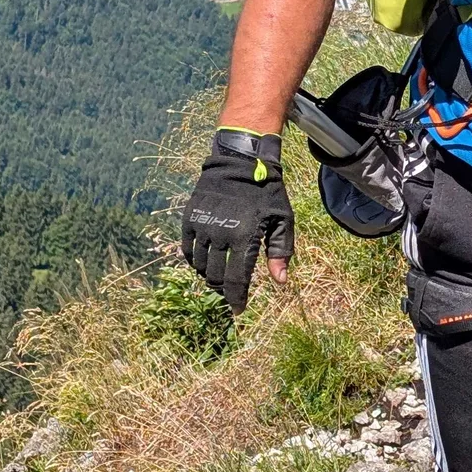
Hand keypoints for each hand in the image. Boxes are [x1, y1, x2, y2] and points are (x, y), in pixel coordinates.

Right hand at [181, 140, 293, 312]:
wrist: (241, 160)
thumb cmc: (267, 192)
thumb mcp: (283, 219)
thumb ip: (281, 251)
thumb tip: (279, 282)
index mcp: (245, 237)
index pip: (236, 280)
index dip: (236, 299)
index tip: (238, 311)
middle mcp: (220, 234)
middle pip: (215, 276)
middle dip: (222, 290)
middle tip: (229, 292)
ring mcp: (203, 226)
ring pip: (200, 265)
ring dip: (208, 276)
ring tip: (218, 277)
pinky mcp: (190, 218)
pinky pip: (188, 249)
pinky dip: (194, 261)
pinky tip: (204, 262)